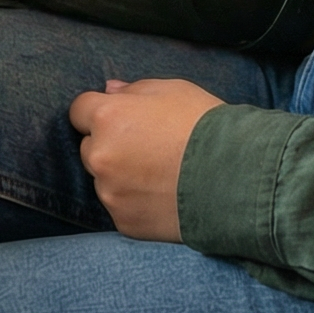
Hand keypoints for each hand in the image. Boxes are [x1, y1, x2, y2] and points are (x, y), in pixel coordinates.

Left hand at [67, 79, 223, 240]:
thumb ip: (134, 90)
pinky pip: (120, 207)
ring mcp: (110, 193)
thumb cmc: (204, 125)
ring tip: (161, 173)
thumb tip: (110, 91)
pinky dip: (135, 202)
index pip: (79, 110)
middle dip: (110, 145)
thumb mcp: (172, 90)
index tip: (120, 118)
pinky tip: (163, 194)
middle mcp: (100, 156)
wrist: (235, 178)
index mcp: (108, 117)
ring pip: (104, 180)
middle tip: (148, 146)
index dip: (100, 112)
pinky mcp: (123, 222)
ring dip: (121, 175)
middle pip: (90, 147)